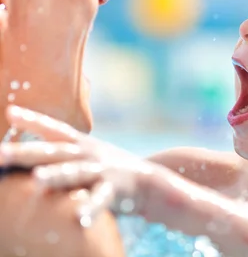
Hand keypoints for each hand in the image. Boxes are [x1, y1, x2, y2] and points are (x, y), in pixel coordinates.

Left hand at [0, 105, 160, 225]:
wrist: (150, 179)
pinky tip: (80, 219)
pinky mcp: (114, 188)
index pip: (54, 129)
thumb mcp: (86, 155)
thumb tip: (31, 159)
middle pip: (53, 152)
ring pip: (75, 172)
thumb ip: (62, 155)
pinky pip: (100, 200)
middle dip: (25, 153)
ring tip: (38, 179)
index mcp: (81, 144)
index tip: (10, 113)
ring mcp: (101, 169)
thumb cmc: (109, 169)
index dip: (32, 120)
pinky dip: (90, 209)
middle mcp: (88, 153)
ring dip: (57, 175)